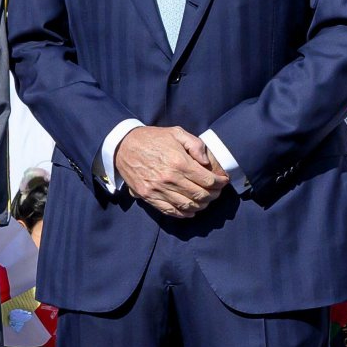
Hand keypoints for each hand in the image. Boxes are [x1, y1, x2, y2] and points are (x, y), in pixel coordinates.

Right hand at [114, 126, 228, 218]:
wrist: (124, 146)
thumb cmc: (152, 138)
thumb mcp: (176, 132)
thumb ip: (195, 145)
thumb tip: (206, 162)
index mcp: (180, 162)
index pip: (207, 180)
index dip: (219, 183)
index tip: (223, 182)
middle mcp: (170, 179)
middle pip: (200, 195)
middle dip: (213, 195)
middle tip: (216, 192)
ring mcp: (158, 190)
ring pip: (188, 206)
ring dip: (201, 205)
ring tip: (205, 200)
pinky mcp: (148, 196)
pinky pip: (170, 211)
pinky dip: (184, 214)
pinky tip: (191, 210)